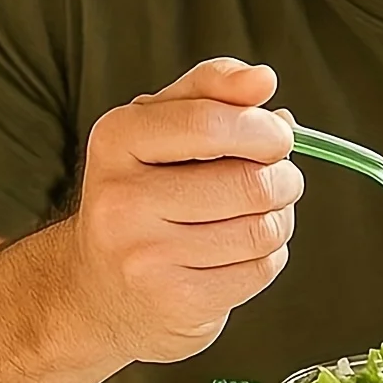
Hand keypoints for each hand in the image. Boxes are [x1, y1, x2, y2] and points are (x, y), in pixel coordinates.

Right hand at [66, 58, 302, 362]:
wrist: (98, 289)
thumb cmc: (144, 191)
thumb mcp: (161, 126)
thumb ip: (211, 90)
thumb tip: (261, 79)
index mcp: (116, 140)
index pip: (210, 122)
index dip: (263, 129)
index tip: (278, 137)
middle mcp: (121, 200)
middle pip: (250, 182)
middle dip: (284, 177)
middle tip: (279, 178)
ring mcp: (145, 257)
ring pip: (262, 228)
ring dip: (280, 218)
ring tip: (261, 214)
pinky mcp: (176, 302)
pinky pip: (259, 270)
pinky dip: (268, 256)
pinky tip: (242, 250)